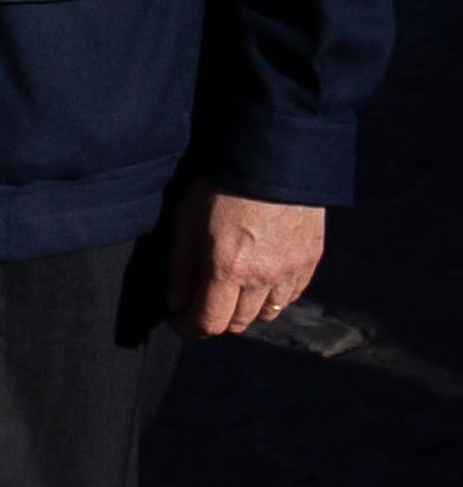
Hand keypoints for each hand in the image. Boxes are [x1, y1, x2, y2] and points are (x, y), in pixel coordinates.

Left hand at [166, 185, 325, 336]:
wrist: (272, 158)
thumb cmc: (219, 186)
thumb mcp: (186, 223)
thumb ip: (179, 268)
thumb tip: (175, 305)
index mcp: (228, 269)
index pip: (209, 323)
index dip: (189, 328)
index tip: (178, 321)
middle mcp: (264, 278)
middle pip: (239, 323)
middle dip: (216, 318)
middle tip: (200, 302)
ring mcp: (292, 271)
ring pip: (267, 313)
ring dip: (246, 309)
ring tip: (230, 289)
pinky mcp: (311, 260)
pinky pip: (291, 295)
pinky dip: (273, 296)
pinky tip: (260, 278)